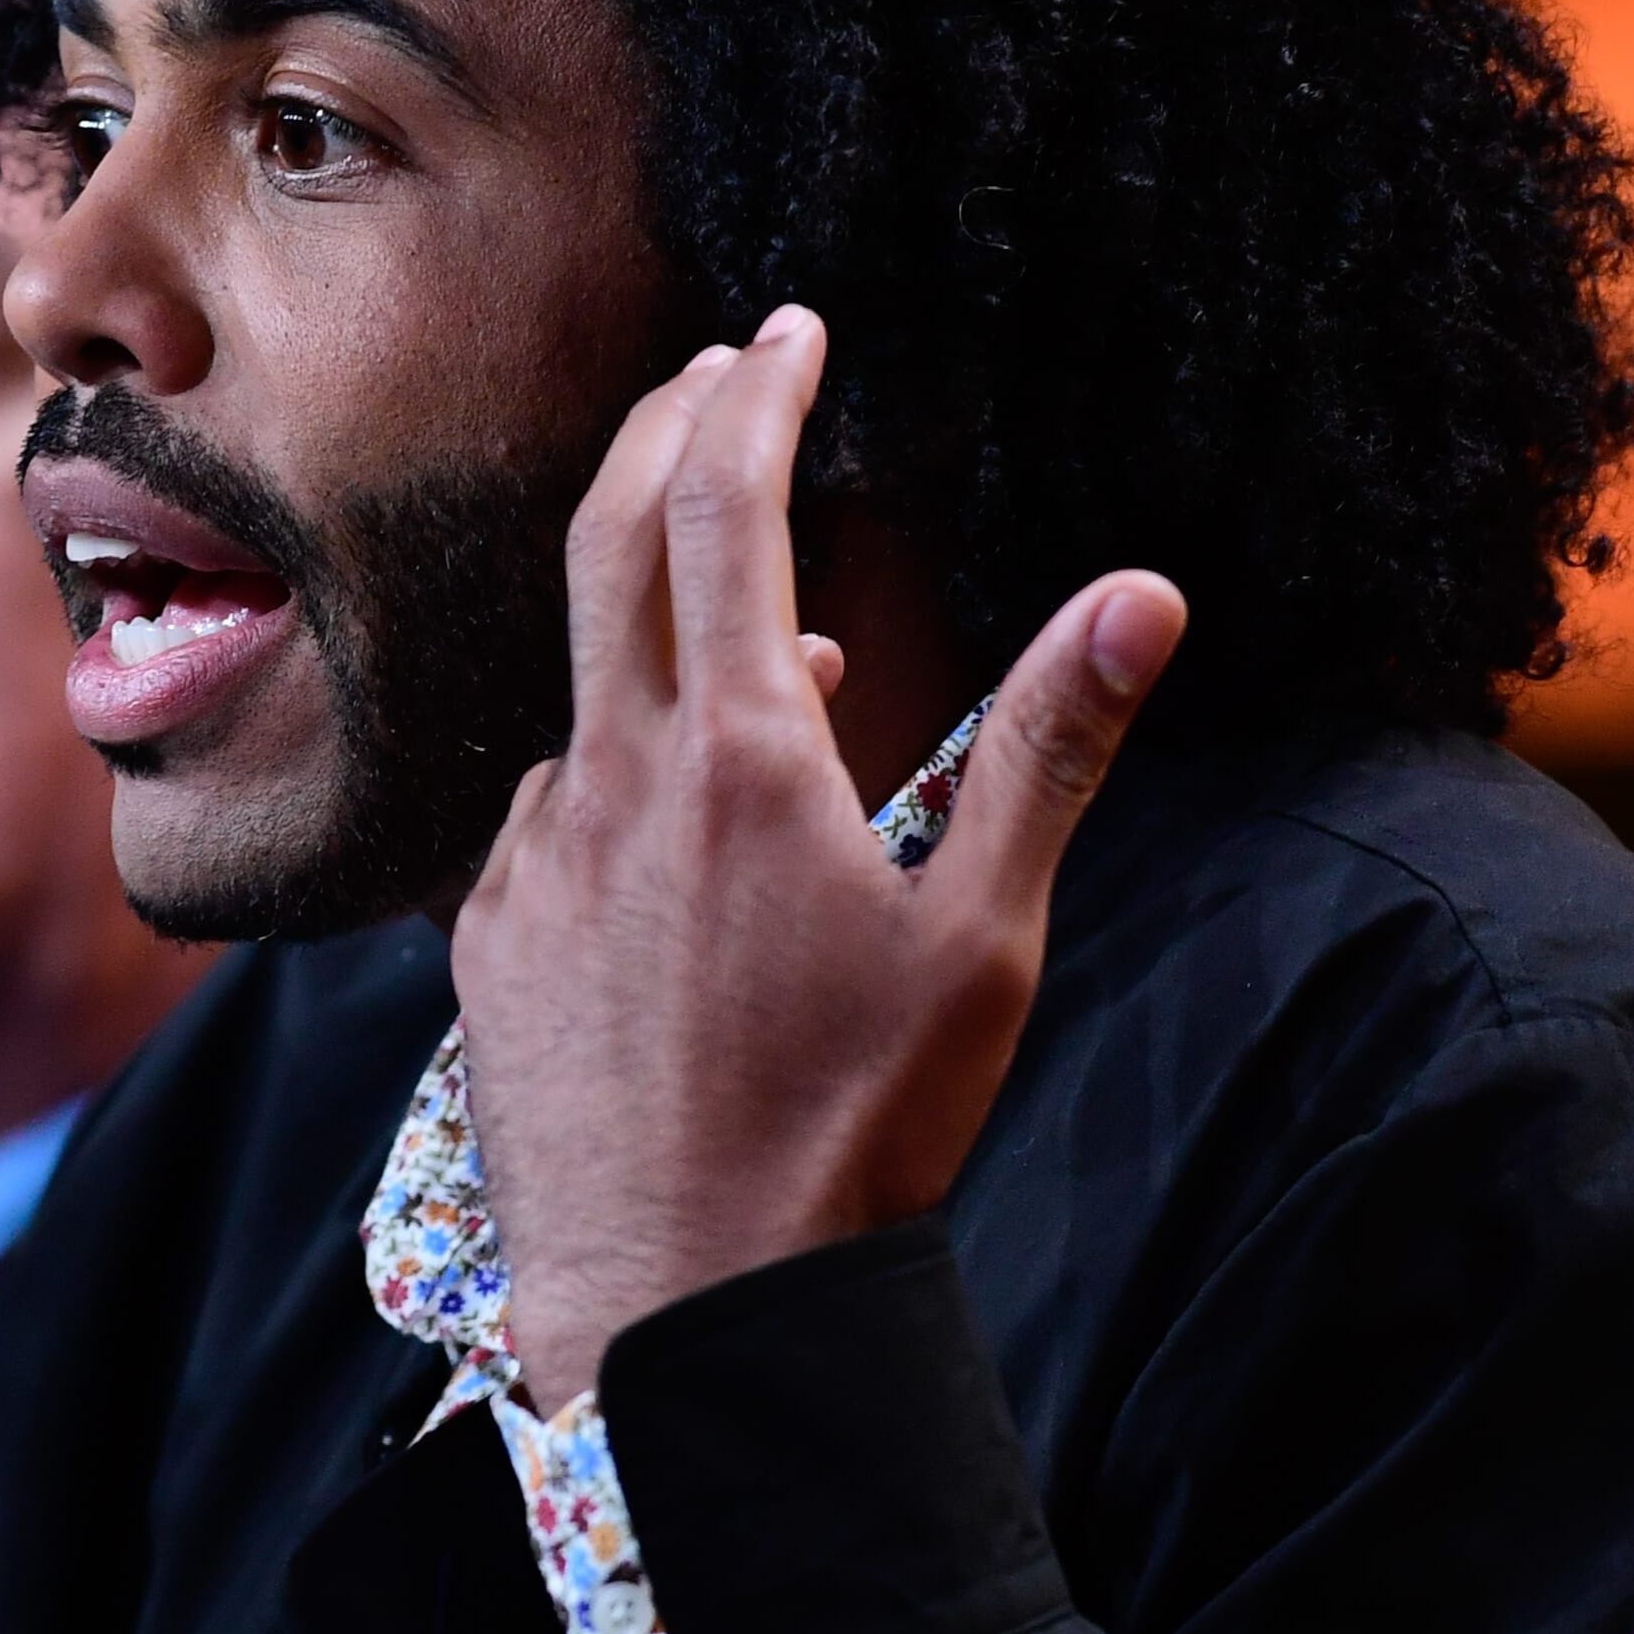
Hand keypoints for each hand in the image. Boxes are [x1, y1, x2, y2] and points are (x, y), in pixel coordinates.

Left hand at [451, 307, 1184, 1411]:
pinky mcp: (489, 938)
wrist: (683, 1304)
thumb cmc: (854, 1130)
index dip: (751, 400)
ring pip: (588, 694)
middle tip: (718, 370)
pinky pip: (550, 811)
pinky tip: (675, 839)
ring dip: (658, 637)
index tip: (782, 329)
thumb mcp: (985, 937)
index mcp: (739, 757)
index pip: (721, 509)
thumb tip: (1144, 592)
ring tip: (760, 644)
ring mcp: (531, 857)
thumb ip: (1052, 746)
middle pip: (610, 542)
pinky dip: (616, 776)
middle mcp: (610, 781)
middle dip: (665, 431)